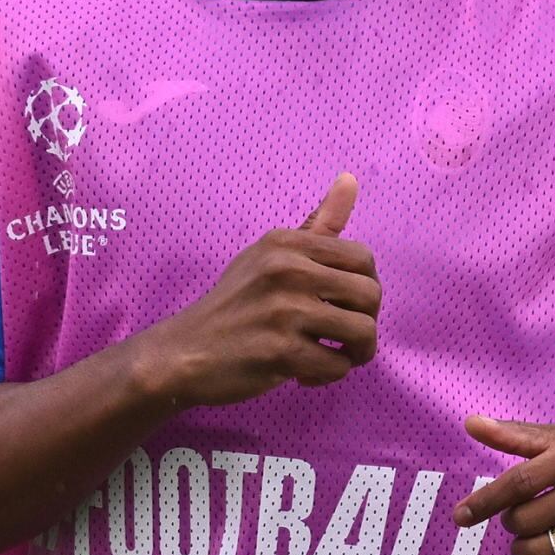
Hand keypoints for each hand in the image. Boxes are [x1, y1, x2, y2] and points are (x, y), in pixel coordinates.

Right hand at [137, 173, 379, 405]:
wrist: (183, 352)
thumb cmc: (234, 304)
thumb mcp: (269, 255)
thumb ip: (316, 225)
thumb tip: (351, 178)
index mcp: (287, 244)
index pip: (364, 258)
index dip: (365, 288)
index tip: (342, 306)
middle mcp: (287, 270)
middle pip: (371, 296)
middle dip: (365, 323)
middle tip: (340, 337)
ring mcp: (284, 312)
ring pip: (362, 333)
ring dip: (353, 354)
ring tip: (328, 355)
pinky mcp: (281, 352)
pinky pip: (337, 366)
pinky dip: (327, 376)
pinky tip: (304, 374)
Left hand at [456, 415, 554, 554]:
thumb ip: (521, 436)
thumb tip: (471, 424)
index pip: (524, 479)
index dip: (487, 499)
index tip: (461, 515)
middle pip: (529, 517)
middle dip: (511, 522)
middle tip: (519, 517)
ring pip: (542, 550)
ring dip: (521, 549)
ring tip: (527, 539)